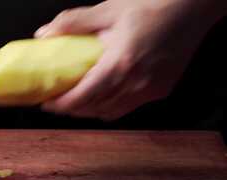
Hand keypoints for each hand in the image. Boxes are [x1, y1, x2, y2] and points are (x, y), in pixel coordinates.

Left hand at [35, 0, 223, 120]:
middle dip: (71, 109)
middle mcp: (135, 83)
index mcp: (119, 64)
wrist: (192, 8)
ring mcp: (150, 90)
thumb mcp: (108, 10)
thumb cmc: (152, 6)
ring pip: (110, 113)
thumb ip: (73, 23)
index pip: (82, 97)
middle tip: (56, 101)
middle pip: (93, 109)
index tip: (45, 103)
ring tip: (75, 101)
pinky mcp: (160, 91)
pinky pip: (128, 108)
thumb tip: (44, 34)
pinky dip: (110, 107)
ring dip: (89, 110)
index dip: (61, 105)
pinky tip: (102, 97)